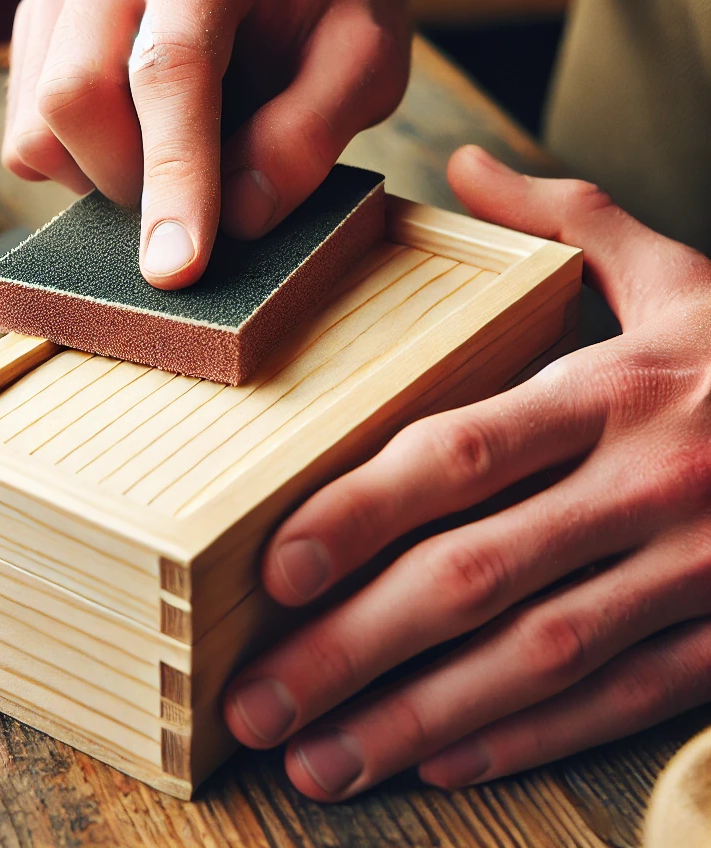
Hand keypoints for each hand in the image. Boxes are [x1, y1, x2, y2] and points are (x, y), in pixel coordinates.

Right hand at [2, 0, 408, 288]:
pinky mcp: (34, 29)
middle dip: (132, 183)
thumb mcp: (363, 70)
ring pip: (39, 129)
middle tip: (196, 203)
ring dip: (103, 180)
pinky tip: (130, 145)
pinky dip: (76, 171)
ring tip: (170, 160)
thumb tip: (237, 216)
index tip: (178, 266)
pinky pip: (25, 139)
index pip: (168, 71)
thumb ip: (309, 138)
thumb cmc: (319, 25)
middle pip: (76, 99)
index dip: (173, 178)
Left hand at [223, 145, 710, 799]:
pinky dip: (521, 739)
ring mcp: (692, 577)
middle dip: (355, 644)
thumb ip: (568, 221)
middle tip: (255, 700)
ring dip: (415, 719)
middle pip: (477, 575)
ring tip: (317, 760)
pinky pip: (615, 705)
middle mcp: (647, 489)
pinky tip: (434, 761)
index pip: (467, 451)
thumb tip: (467, 161)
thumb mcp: (682, 273)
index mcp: (619, 390)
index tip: (278, 567)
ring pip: (534, 663)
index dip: (366, 509)